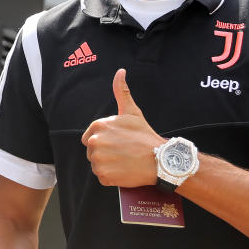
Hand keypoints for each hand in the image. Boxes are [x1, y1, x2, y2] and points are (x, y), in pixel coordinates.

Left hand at [80, 68, 161, 186]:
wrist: (159, 159)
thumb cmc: (145, 136)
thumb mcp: (132, 112)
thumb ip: (121, 91)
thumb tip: (120, 71)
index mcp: (98, 126)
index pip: (89, 137)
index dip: (104, 141)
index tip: (119, 143)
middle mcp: (95, 142)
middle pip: (93, 151)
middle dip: (105, 153)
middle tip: (123, 153)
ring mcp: (98, 159)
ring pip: (97, 164)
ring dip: (108, 165)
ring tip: (124, 162)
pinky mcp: (103, 175)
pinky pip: (102, 177)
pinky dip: (111, 177)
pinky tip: (123, 171)